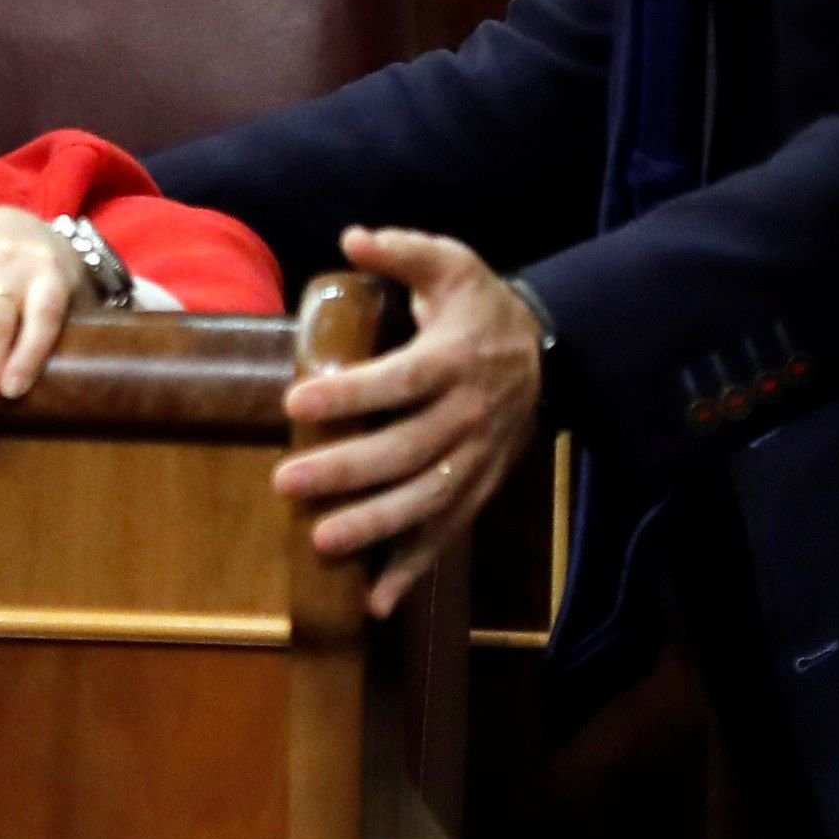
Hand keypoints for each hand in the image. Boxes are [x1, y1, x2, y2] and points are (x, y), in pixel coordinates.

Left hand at [271, 224, 545, 612]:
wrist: (551, 352)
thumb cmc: (481, 307)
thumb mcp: (451, 265)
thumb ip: (403, 252)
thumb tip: (352, 238)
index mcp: (458, 359)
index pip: (402, 381)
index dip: (352, 395)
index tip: (295, 403)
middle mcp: (471, 415)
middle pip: (407, 450)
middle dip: (347, 470)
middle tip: (287, 481)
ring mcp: (479, 459)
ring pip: (427, 500)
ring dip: (376, 526)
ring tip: (322, 542)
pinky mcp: (480, 489)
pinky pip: (447, 533)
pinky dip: (412, 569)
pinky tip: (374, 601)